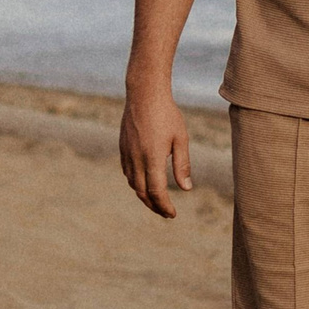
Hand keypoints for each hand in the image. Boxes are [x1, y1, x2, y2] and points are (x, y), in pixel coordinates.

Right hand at [118, 88, 192, 218]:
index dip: (164, 206)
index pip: (156, 191)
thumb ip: (182, 165)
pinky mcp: (122, 148)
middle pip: (142, 192)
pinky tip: (145, 183)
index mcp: (152, 158)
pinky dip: (136, 183)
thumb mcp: (181, 139)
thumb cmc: (167, 115)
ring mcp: (126, 153)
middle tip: (166, 214)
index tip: (172, 214)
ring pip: (132, 183)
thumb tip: (186, 189)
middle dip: (154, 206)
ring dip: (144, 196)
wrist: (144, 94)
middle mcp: (136, 158)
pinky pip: (127, 172)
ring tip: (157, 202)